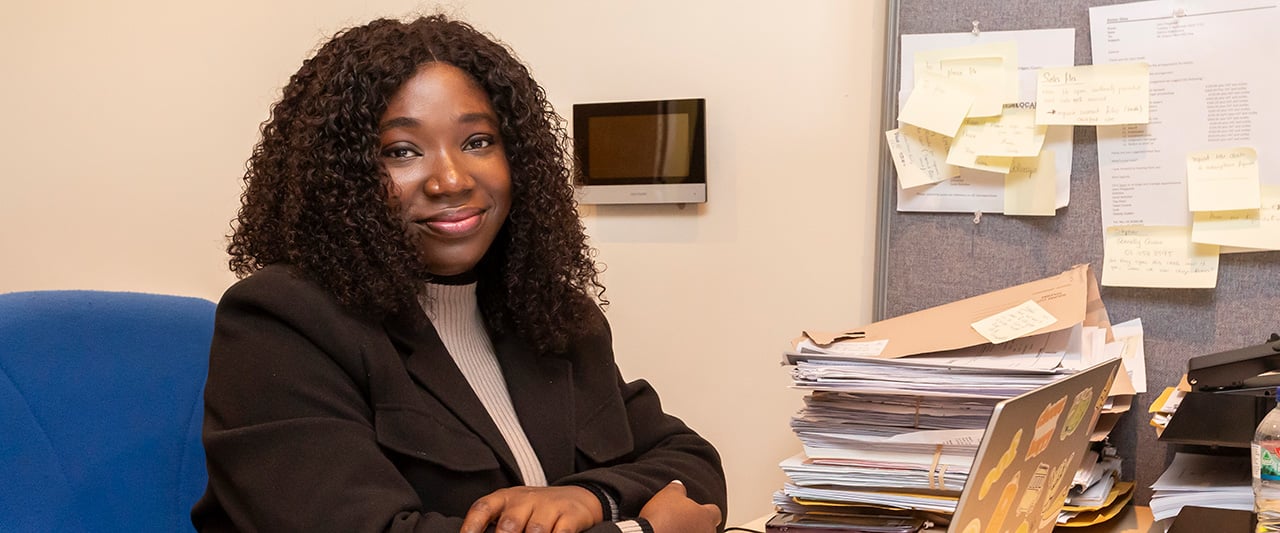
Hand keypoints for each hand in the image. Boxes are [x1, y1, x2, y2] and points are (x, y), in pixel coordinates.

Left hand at [460, 485, 601, 532]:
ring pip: (536, 531)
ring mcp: (549, 506)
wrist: (577, 497)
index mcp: (505, 498)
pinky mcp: (570, 515)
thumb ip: (498, 525)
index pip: (482, 509)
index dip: (471, 526)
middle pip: (509, 524)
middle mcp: (525, 499)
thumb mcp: (513, 511)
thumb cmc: (536, 510)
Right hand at [638, 481, 721, 532]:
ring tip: (673, 531)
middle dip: (696, 525)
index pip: (714, 512)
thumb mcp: (668, 494)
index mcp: (705, 517)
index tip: (697, 509)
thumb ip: (678, 488)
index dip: (705, 509)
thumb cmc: (661, 520)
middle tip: (681, 521)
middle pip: (707, 528)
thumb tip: (679, 486)